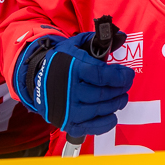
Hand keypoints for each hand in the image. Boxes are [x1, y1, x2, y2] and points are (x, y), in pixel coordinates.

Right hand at [17, 33, 134, 137]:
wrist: (35, 79)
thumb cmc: (59, 62)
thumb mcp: (73, 45)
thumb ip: (95, 40)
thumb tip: (121, 37)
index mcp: (72, 69)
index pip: (101, 75)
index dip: (119, 76)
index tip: (129, 75)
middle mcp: (69, 90)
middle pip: (103, 94)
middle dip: (120, 89)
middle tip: (126, 85)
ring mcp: (68, 109)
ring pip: (99, 109)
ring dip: (116, 104)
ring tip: (122, 98)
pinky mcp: (67, 123)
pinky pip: (91, 127)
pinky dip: (105, 123)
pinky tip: (113, 115)